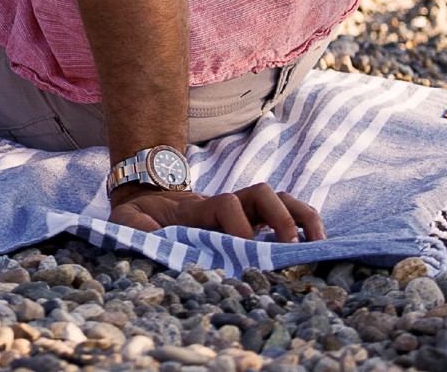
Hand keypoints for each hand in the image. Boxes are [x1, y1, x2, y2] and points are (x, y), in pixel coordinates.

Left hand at [108, 183, 323, 243]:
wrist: (146, 209)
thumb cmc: (139, 220)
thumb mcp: (128, 221)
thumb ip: (137, 227)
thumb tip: (151, 236)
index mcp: (198, 209)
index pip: (228, 206)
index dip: (238, 227)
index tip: (242, 252)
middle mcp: (227, 207)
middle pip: (263, 195)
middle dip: (280, 218)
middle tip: (289, 249)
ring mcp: (244, 214)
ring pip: (281, 202)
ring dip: (302, 219)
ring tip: (318, 247)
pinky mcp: (253, 226)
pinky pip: (287, 218)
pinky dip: (306, 226)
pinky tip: (317, 247)